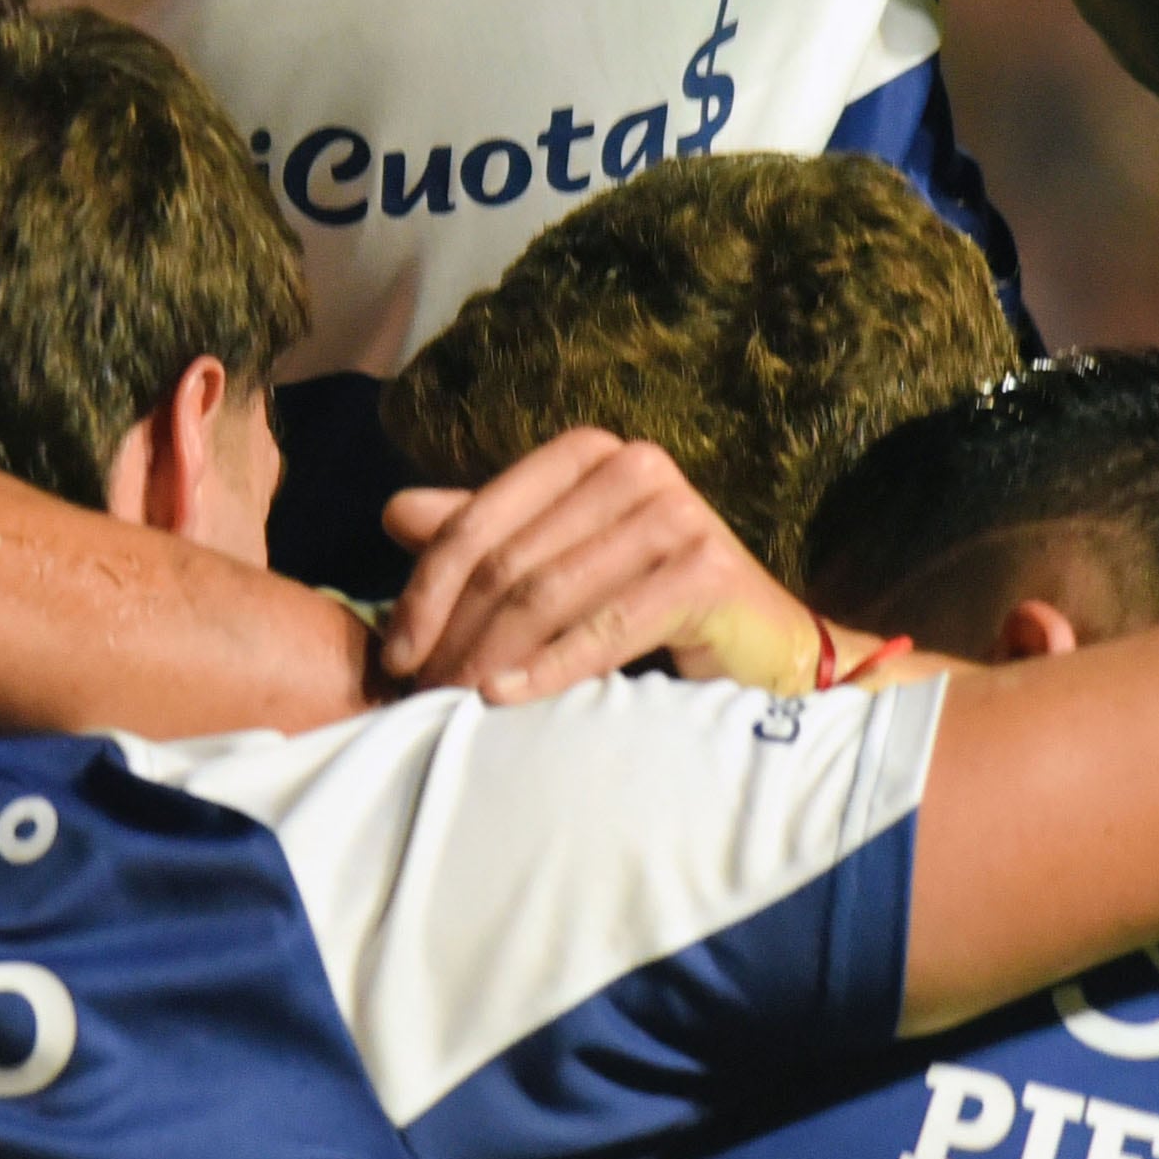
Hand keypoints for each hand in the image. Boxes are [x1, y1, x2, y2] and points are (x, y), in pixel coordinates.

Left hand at [377, 429, 816, 704]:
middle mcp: (634, 466)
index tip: (394, 652)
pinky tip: (503, 699)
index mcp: (588, 453)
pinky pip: (603, 628)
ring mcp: (676, 513)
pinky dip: (547, 668)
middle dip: (453, 633)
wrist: (764, 643)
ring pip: (547, 595)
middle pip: (509, 561)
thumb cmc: (650, 601)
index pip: (478, 520)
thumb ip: (486, 534)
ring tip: (452, 705)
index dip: (426, 588)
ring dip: (489, 656)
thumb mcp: (558, 561)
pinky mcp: (704, 569)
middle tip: (421, 693)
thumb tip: (395, 512)